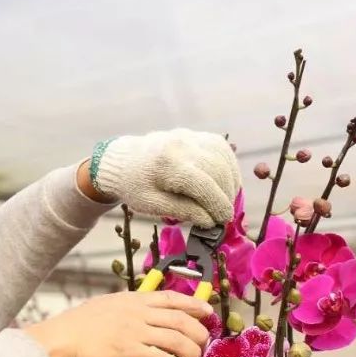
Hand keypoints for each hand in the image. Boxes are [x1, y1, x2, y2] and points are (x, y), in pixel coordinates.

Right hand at [23, 290, 213, 356]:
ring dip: (191, 352)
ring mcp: (134, 331)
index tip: (208, 311)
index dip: (194, 304)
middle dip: (198, 332)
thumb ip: (125, 310)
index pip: (171, 298)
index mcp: (132, 300)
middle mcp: (137, 313)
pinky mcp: (129, 351)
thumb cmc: (76, 326)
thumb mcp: (104, 307)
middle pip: (180, 319)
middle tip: (203, 343)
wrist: (59, 339)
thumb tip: (139, 317)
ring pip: (176, 339)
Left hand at [89, 129, 240, 227]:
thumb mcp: (152, 204)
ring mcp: (190, 137)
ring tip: (226, 200)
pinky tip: (226, 183)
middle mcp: (182, 145)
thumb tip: (210, 221)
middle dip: (226, 195)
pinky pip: (221, 149)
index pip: (203, 185)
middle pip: (217, 170)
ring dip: (231, 181)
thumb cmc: (135, 186)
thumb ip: (182, 211)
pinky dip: (229, 166)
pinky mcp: (196, 135)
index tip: (223, 221)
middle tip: (224, 215)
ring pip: (223, 157)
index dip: (218, 205)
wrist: (124, 161)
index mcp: (167, 164)